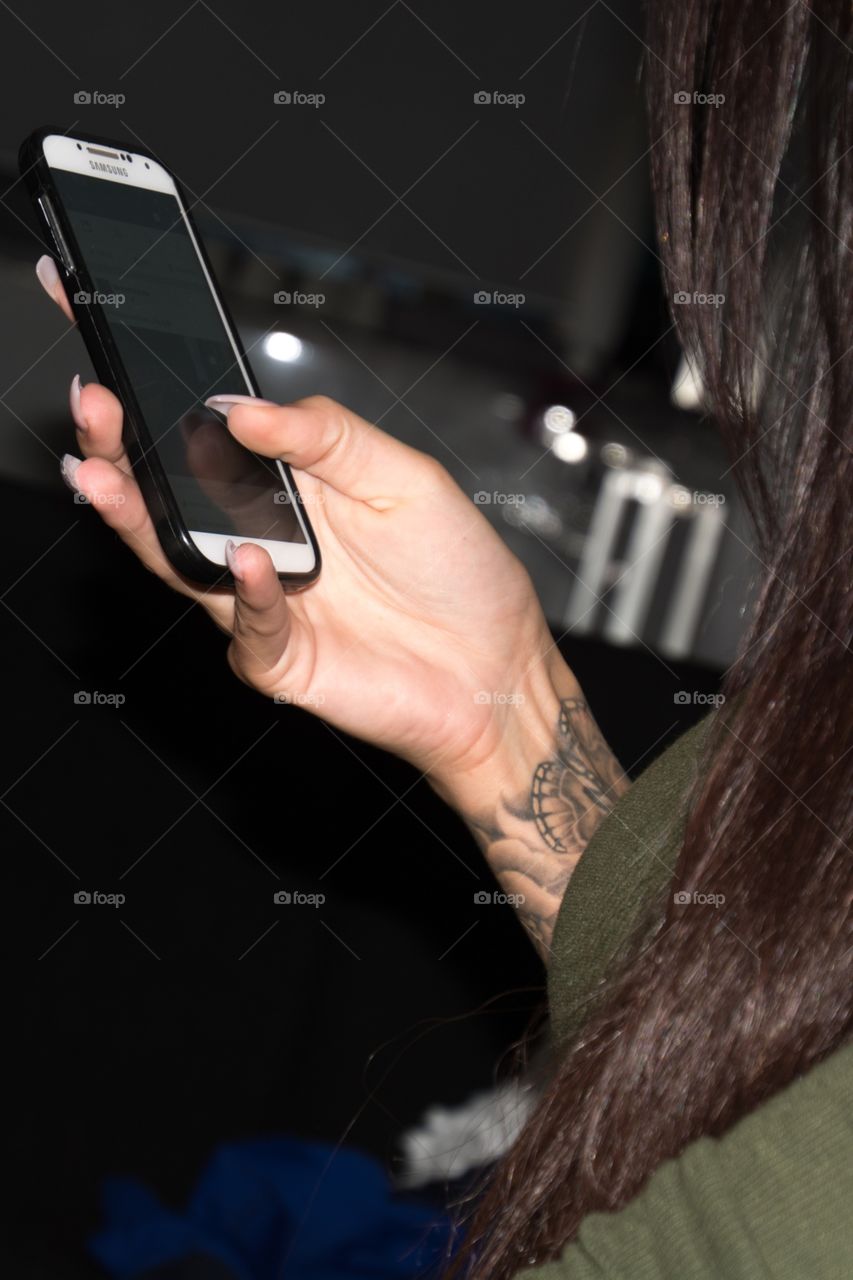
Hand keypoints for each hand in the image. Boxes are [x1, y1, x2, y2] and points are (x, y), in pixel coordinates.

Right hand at [39, 257, 572, 804]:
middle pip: (168, 495)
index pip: (205, 438)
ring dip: (140, 516)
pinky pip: (247, 624)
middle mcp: (260, 539)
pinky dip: (250, 592)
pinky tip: (251, 561)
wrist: (497, 667)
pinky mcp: (276, 657)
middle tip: (96, 403)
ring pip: (178, 558)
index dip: (156, 402)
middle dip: (121, 448)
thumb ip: (327, 437)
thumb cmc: (457, 571)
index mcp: (286, 487)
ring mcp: (260, 600)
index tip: (118, 357)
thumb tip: (242, 409)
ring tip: (111, 474)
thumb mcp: (404, 476)